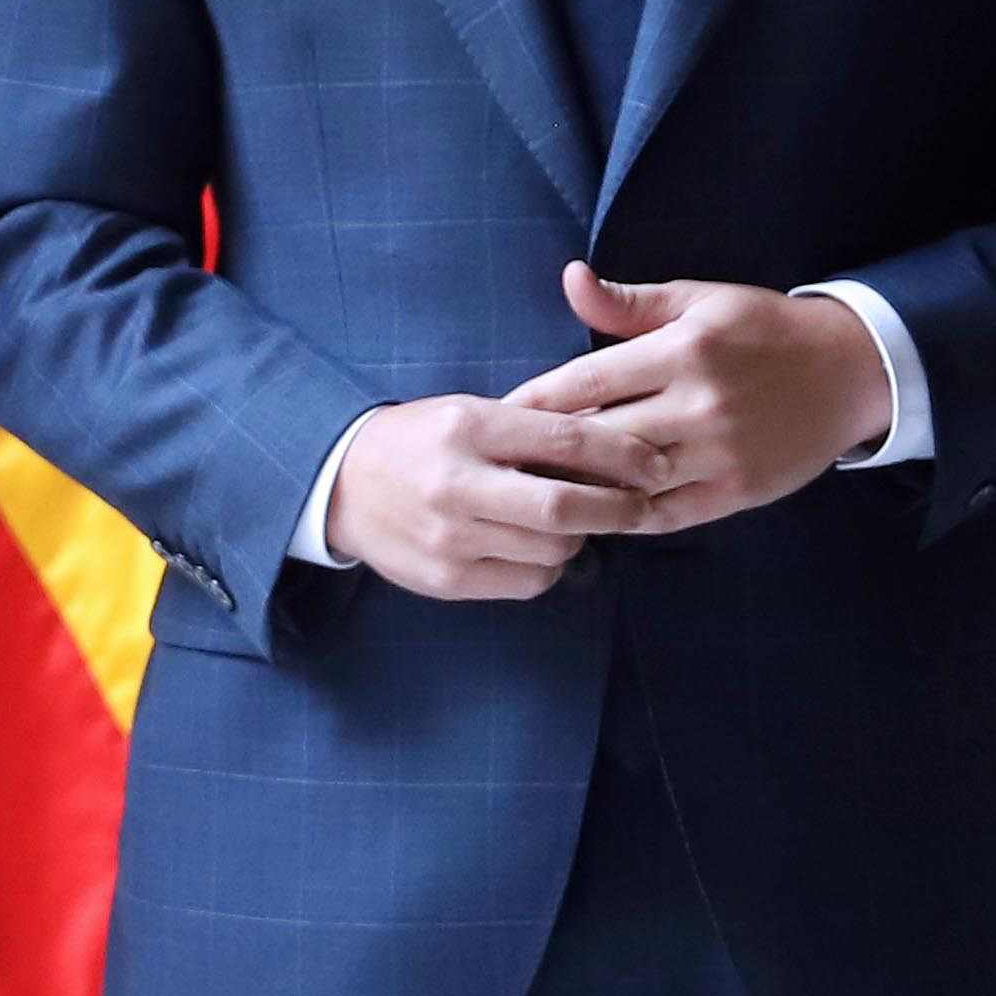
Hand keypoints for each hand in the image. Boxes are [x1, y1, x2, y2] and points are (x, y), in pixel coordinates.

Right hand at [321, 395, 651, 600]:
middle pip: (562, 508)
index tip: (655, 463)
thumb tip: (617, 444)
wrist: (341, 483)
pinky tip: (540, 548)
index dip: (621, 455)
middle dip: (617, 509)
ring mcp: (449, 538)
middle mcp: (457, 484)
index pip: (565, 440)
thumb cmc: (422, 441)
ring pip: (551, 551)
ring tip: (582, 522)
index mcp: (469, 429)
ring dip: (581, 538)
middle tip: (641, 504)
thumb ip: (535, 428)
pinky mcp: (446, 580)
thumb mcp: (472, 413)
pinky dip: (548, 567)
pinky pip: (526, 582)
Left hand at [505, 265, 895, 534]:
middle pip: (597, 438)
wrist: (850, 371)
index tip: (495, 416)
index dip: (533, 403)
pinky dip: (623, 518)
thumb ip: (630, 302)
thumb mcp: (701, 300)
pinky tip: (593, 516)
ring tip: (533, 496)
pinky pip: (664, 514)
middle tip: (498, 465)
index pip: (585, 383)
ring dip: (578, 491)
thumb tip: (570, 280)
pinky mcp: (736, 490)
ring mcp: (718, 452)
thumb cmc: (764, 329)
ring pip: (627, 482)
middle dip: (544, 452)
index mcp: (683, 350)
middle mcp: (698, 403)